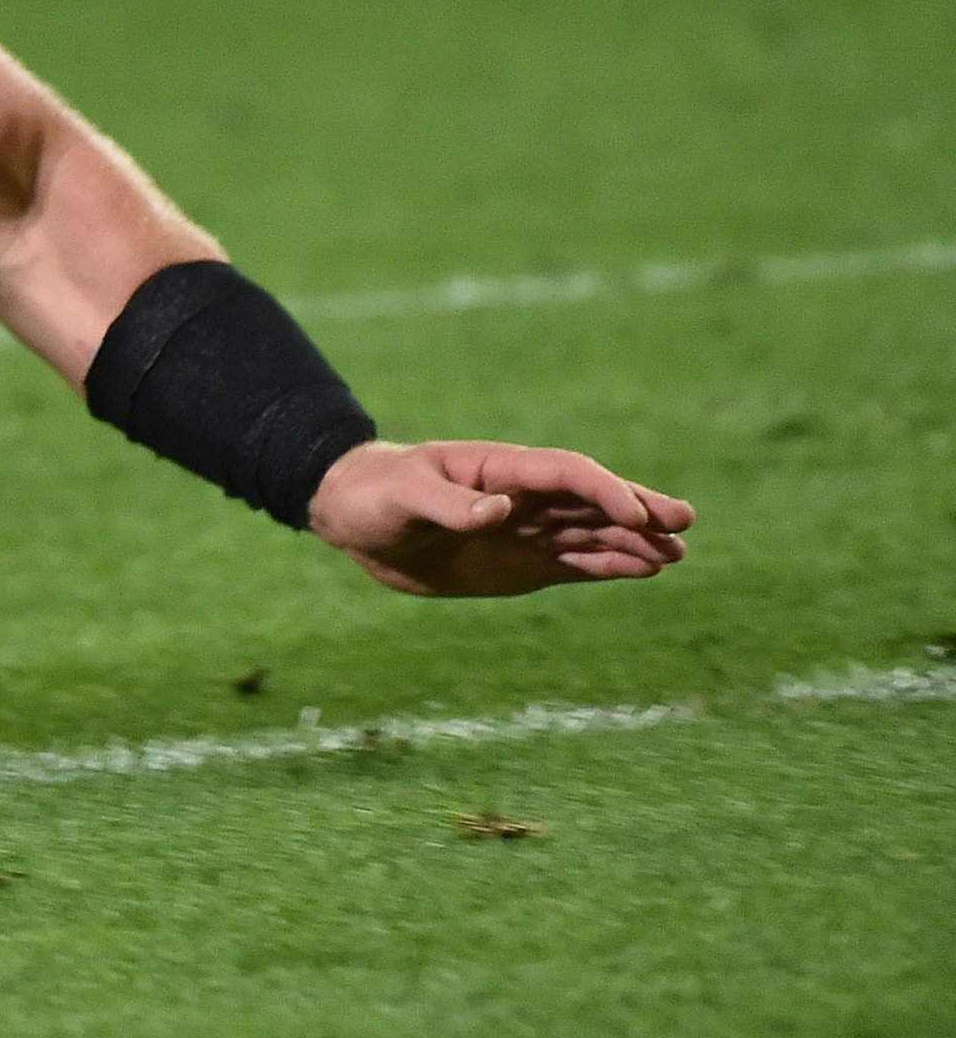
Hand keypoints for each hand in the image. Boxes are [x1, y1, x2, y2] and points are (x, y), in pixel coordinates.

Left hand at [308, 439, 693, 597]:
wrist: (353, 518)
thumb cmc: (373, 494)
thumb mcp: (402, 495)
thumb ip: (448, 504)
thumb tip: (497, 511)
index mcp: (499, 469)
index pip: (566, 472)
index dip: (603, 490)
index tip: (636, 514)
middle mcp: (522, 497)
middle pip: (591, 500)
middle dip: (638, 509)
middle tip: (684, 522)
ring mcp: (526, 529)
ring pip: (592, 532)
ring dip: (634, 541)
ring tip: (677, 554)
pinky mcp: (522, 561)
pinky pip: (574, 561)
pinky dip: (610, 565)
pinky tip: (644, 569)